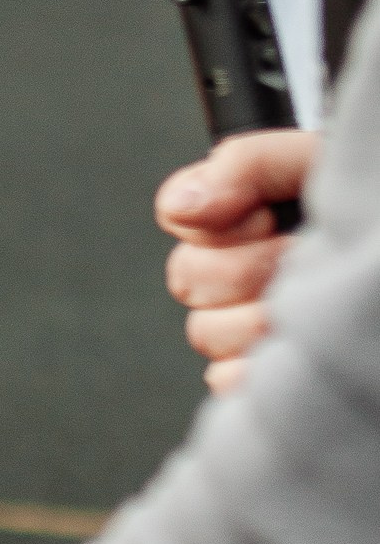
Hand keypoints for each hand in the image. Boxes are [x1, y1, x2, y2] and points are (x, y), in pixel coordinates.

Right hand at [156, 127, 315, 392]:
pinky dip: (261, 366)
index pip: (183, 209)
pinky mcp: (262, 376)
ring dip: (261, 317)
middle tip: (301, 256)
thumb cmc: (374, 218)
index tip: (265, 214)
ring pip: (207, 330)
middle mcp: (247, 266)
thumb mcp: (326, 166)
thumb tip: (186, 202)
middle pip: (188, 276)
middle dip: (249, 267)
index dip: (221, 216)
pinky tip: (304, 345)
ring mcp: (251, 324)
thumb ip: (252, 164)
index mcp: (255, 211)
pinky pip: (227, 378)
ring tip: (313, 300)